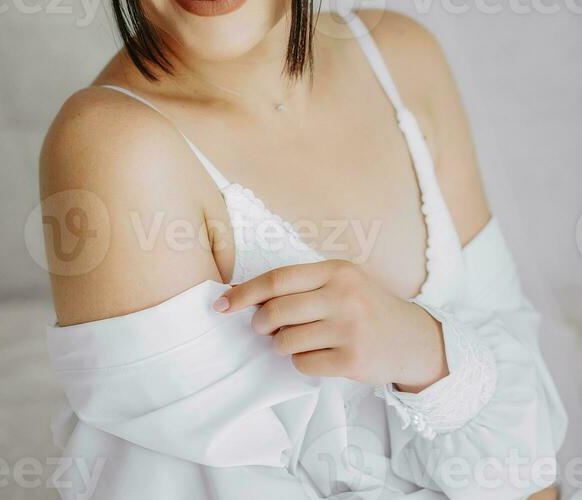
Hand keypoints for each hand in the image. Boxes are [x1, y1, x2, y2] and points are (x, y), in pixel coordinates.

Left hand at [212, 259, 447, 388]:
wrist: (413, 339)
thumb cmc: (367, 307)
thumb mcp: (341, 283)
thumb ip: (301, 285)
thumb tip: (245, 297)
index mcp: (337, 270)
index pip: (278, 279)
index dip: (245, 292)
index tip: (221, 304)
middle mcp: (344, 296)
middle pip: (276, 311)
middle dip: (260, 323)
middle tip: (263, 327)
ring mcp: (349, 329)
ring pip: (286, 340)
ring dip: (281, 344)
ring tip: (296, 340)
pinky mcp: (352, 360)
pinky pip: (303, 364)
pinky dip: (301, 362)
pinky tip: (318, 355)